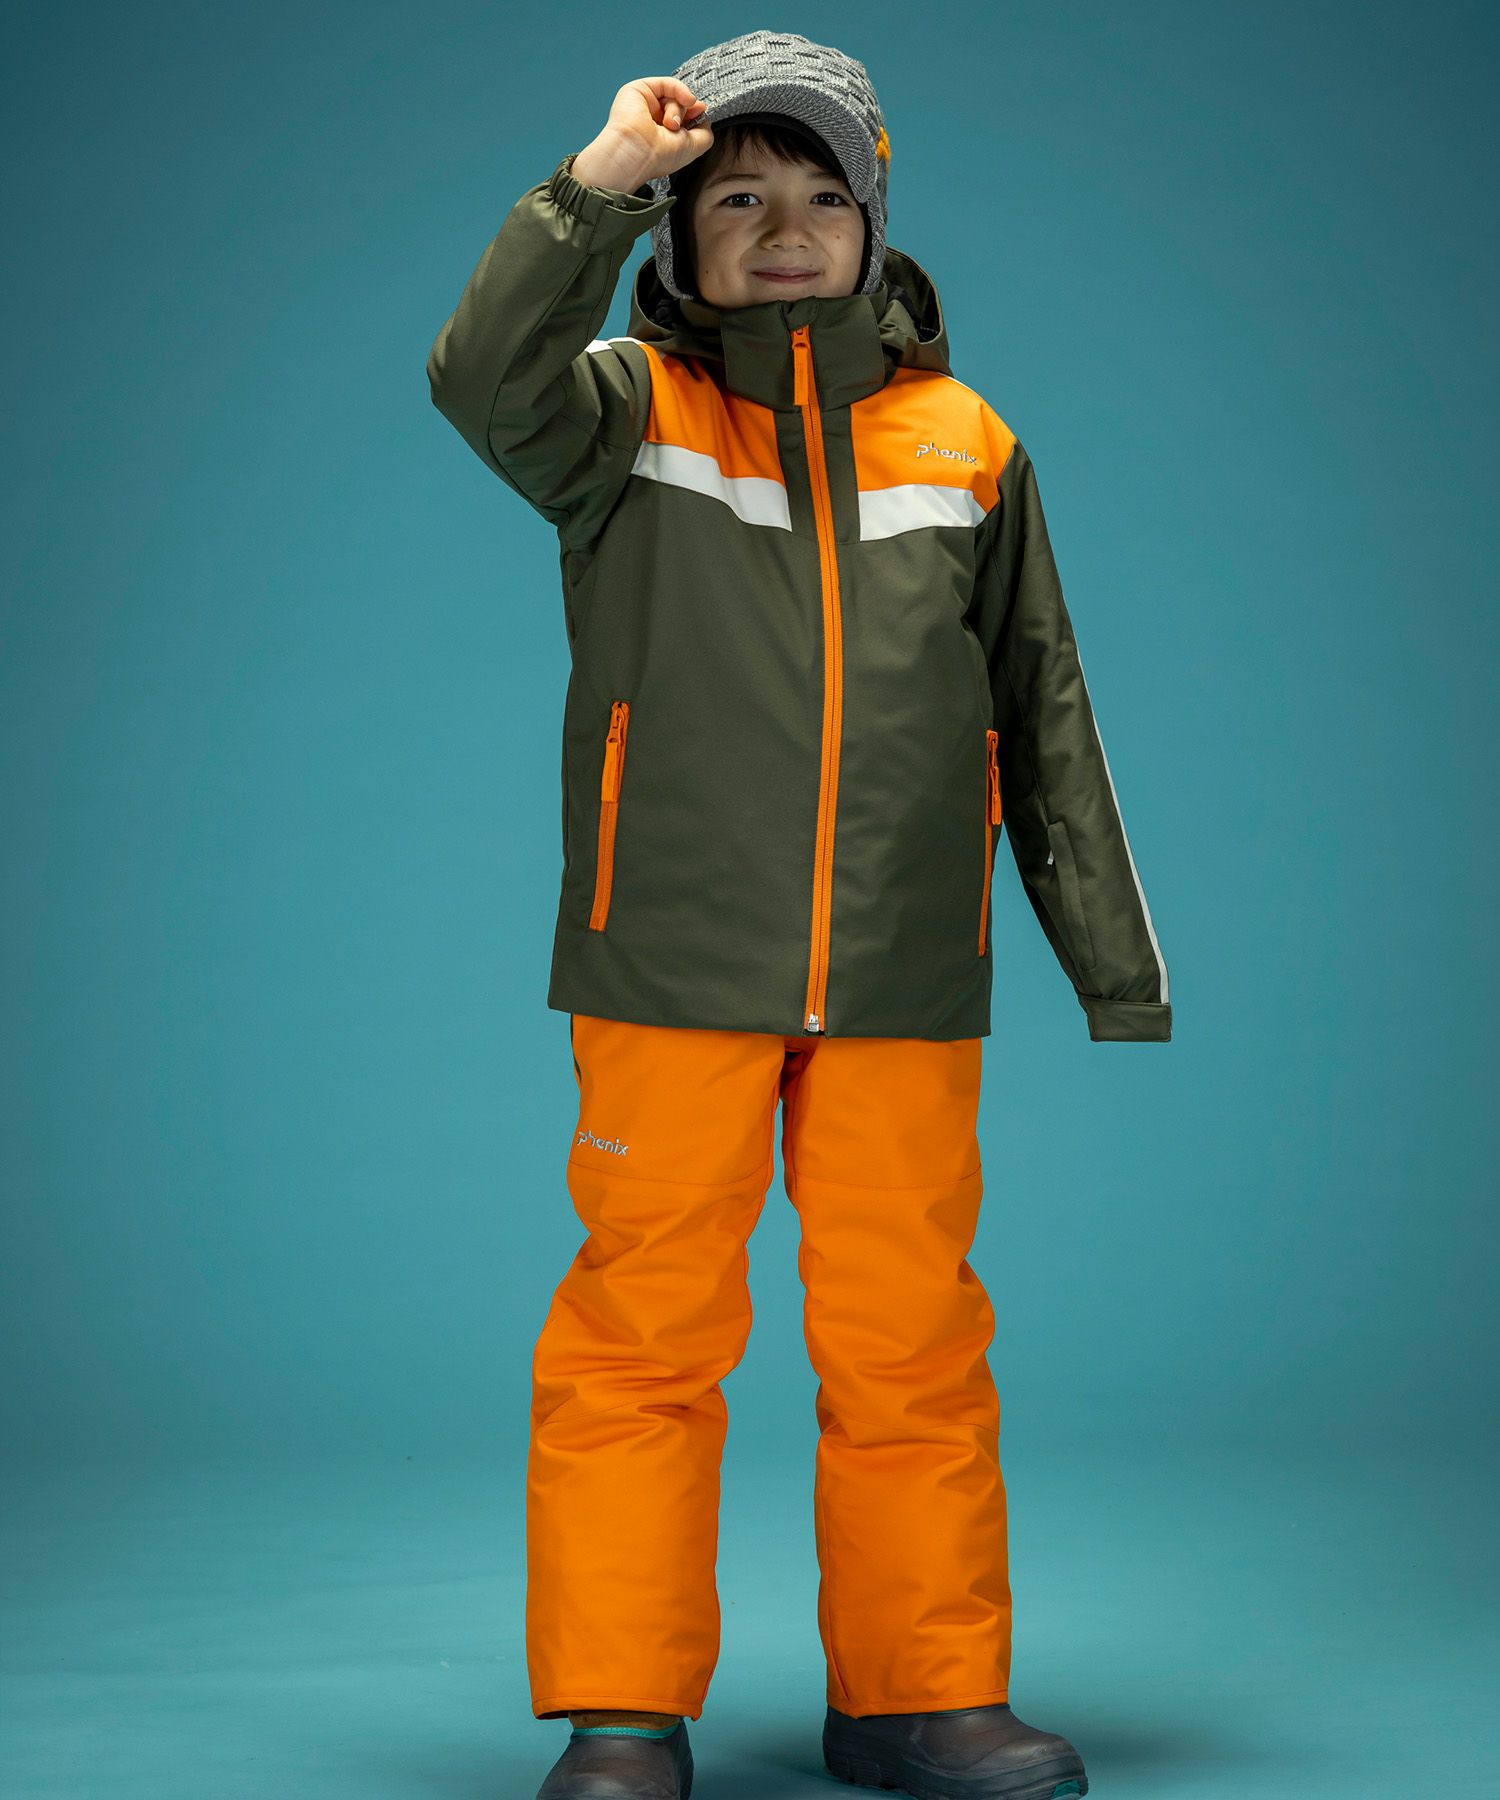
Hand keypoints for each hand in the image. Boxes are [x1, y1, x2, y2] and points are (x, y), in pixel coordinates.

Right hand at [572, 77, 712, 191]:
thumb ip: (705, 131)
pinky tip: (686, 100)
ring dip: (678, 110)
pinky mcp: (639, 91)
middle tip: (676, 128)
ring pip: (673, 96)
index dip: (695, 115)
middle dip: (686, 114)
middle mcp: (653, 120)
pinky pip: (667, 83)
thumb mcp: (695, 147)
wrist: (637, 152)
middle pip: (680, 105)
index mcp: (663, 136)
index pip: (684, 118)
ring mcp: (645, 105)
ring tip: (670, 125)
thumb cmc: (661, 156)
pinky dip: (680, 90)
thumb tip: (704, 113)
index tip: (701, 114)